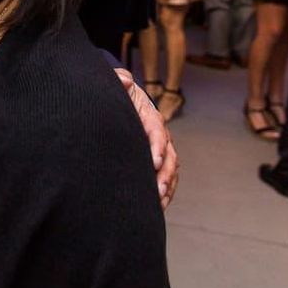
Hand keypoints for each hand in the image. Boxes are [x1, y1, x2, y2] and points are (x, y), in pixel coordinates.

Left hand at [115, 68, 179, 209]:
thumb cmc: (118, 94)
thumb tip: (124, 81)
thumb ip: (119, 80)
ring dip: (167, 187)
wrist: (121, 103)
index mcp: (151, 118)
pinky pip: (166, 179)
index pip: (158, 132)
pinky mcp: (156, 162)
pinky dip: (165, 193)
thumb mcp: (117, 83)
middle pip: (169, 156)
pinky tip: (157, 208)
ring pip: (170, 170)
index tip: (153, 162)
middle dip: (164, 174)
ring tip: (158, 203)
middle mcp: (160, 135)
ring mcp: (161, 150)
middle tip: (156, 191)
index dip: (157, 147)